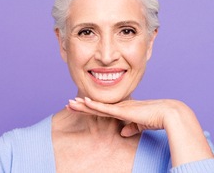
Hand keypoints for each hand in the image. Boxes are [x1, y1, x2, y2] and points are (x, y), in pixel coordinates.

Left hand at [67, 97, 212, 165]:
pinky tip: (84, 102)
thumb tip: (123, 133)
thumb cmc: (155, 118)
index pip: (101, 109)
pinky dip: (94, 105)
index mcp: (121, 109)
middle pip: (95, 106)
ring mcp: (119, 107)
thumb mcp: (139, 125)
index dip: (89, 108)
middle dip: (81, 105)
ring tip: (70, 104)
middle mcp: (118, 106)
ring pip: (96, 106)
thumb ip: (130, 127)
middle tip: (68, 104)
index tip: (78, 106)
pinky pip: (105, 108)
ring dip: (82, 105)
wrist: (167, 114)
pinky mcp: (122, 110)